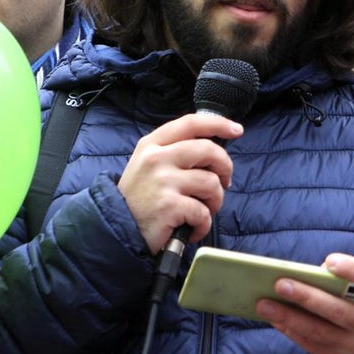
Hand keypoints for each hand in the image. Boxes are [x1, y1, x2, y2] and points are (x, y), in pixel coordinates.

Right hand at [118, 113, 242, 253]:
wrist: (117, 229)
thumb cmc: (139, 198)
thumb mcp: (148, 165)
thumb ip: (174, 152)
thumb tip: (213, 150)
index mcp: (152, 145)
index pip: (190, 124)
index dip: (218, 124)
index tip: (235, 130)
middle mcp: (157, 159)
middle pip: (208, 150)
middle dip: (225, 167)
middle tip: (224, 182)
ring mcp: (163, 182)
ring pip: (211, 183)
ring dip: (215, 201)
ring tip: (203, 210)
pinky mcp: (170, 206)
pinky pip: (204, 212)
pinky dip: (203, 224)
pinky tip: (192, 228)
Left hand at [256, 253, 353, 353]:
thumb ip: (346, 286)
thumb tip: (305, 275)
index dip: (353, 270)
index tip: (329, 261)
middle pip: (337, 311)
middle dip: (306, 296)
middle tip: (279, 283)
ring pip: (318, 331)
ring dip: (288, 316)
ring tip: (263, 304)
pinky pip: (311, 345)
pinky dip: (290, 331)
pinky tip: (274, 319)